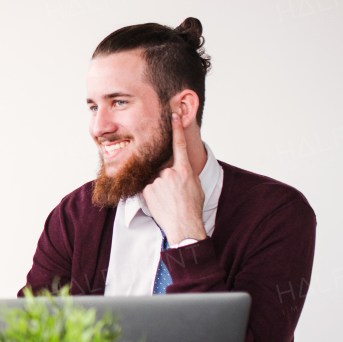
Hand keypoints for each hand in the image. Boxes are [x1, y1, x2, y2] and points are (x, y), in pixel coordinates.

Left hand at [141, 113, 205, 246]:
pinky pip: (147, 188)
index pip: (180, 145)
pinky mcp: (147, 190)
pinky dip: (152, 195)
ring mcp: (158, 181)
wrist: (183, 225)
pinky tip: (160, 204)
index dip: (176, 129)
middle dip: (166, 179)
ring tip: (168, 201)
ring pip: (155, 179)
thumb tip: (180, 169)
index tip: (173, 115)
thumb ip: (186, 174)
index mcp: (185, 170)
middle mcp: (170, 172)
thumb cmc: (192, 208)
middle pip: (163, 169)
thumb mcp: (195, 186)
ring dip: (159, 188)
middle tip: (173, 195)